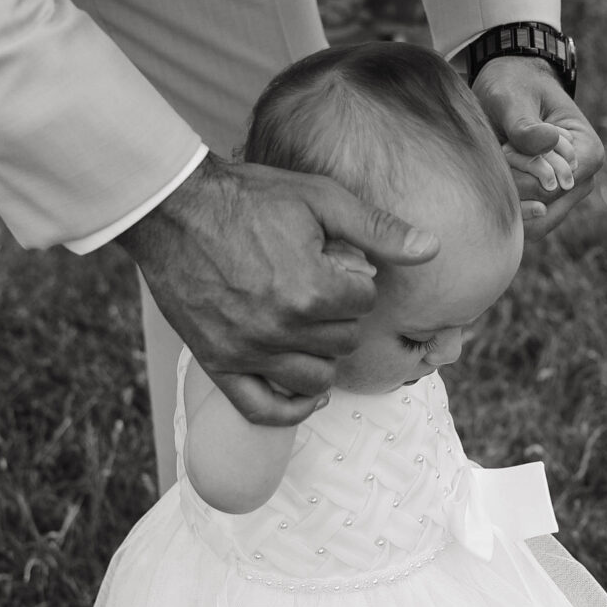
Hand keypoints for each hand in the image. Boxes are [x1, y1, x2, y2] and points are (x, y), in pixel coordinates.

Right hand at [120, 156, 437, 424]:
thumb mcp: (320, 199)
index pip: (364, 302)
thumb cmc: (249, 197)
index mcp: (312, 290)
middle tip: (319, 287)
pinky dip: (291, 409)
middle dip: (341, 314)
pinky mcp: (218, 364)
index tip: (336, 262)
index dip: (355, 279)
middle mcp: (282, 329)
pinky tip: (308, 396)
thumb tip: (432, 249)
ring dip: (322, 355)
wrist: (174, 209)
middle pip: (344, 341)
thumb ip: (378, 229)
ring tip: (311, 327)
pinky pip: (263, 409)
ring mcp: (248, 352)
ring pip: (315, 378)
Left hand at [472, 54, 602, 236]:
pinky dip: (507, 206)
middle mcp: (583, 181)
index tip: (507, 147)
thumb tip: (549, 142)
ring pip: (534, 222)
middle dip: (513, 188)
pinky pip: (528, 222)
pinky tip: (498, 176)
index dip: (522, 174)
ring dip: (508, 198)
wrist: (511, 87)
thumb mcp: (513, 99)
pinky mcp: (548, 203)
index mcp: (588, 154)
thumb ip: (525, 125)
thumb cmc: (515, 88)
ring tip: (501, 162)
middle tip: (500, 153)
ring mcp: (567, 196)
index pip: (552, 188)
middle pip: (543, 208)